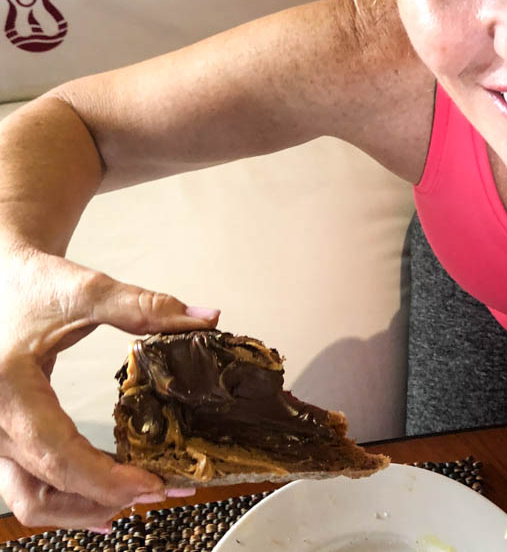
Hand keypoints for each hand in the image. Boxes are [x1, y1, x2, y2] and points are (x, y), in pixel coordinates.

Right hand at [0, 248, 219, 531]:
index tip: (155, 482)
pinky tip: (106, 502)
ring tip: (141, 496)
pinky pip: (30, 486)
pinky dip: (68, 499)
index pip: (57, 457)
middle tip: (163, 490)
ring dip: (85, 508)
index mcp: (8, 392)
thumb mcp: (85, 290)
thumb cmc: (33, 285)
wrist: (2, 279)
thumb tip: (204, 319)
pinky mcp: (7, 438)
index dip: (107, 480)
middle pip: (44, 492)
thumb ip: (142, 306)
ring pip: (32, 501)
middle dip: (106, 498)